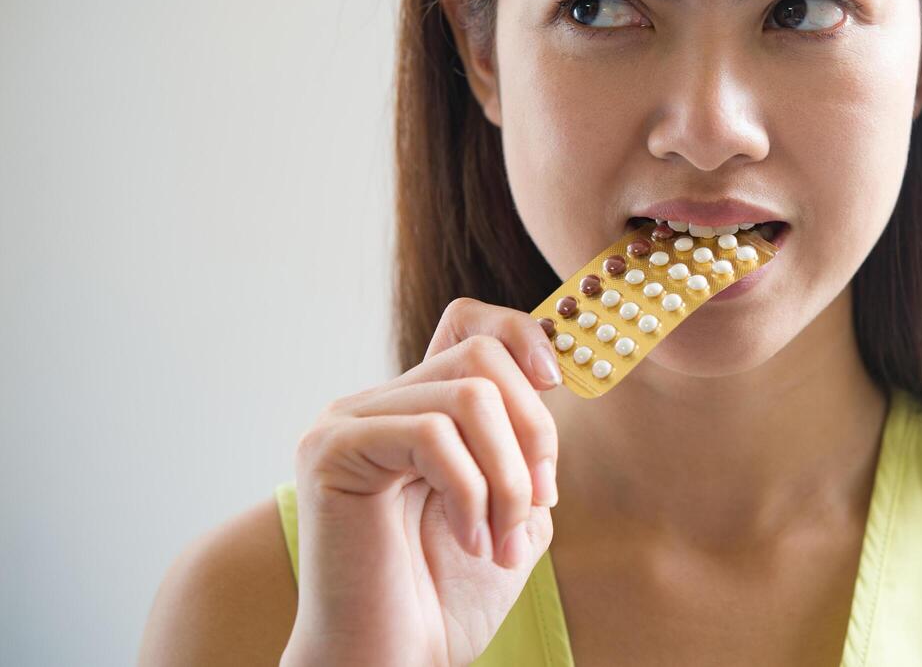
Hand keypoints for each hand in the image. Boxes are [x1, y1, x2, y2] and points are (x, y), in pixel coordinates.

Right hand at [281, 298, 563, 666]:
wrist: (390, 664)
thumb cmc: (443, 602)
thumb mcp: (511, 509)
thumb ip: (524, 446)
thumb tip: (548, 382)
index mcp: (416, 410)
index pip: (468, 320)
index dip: (522, 334)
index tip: (557, 384)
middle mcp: (376, 404)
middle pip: (481, 354)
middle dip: (533, 431)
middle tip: (538, 504)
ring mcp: (347, 422)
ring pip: (469, 394)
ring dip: (510, 476)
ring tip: (505, 541)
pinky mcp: (333, 450)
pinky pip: (433, 434)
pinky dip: (472, 492)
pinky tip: (472, 542)